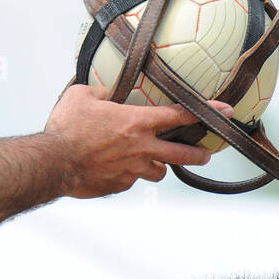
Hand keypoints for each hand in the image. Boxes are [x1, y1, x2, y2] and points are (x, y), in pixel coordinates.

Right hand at [45, 84, 232, 197]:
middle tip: (205, 153)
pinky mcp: (120, 186)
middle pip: (182, 153)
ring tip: (151, 161)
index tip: (225, 111)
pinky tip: (115, 169)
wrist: (53, 163)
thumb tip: (107, 94)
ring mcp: (132, 170)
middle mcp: (141, 148)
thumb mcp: (82, 96)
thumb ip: (102, 92)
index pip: (179, 114)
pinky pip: (131, 181)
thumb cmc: (65, 128)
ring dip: (158, 165)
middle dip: (198, 154)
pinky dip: (129, 175)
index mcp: (136, 122)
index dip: (206, 111)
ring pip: (158, 171)